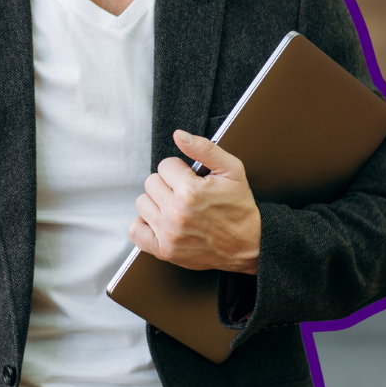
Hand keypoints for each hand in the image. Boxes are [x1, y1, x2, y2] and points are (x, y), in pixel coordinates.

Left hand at [128, 130, 260, 273]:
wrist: (249, 247)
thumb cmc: (240, 208)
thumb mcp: (232, 171)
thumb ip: (204, 148)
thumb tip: (179, 135)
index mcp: (191, 191)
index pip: (165, 165)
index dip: (180, 170)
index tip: (192, 179)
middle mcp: (177, 213)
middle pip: (151, 182)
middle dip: (167, 184)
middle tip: (185, 194)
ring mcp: (169, 234)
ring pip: (142, 203)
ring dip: (156, 203)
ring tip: (175, 207)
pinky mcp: (164, 250)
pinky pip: (136, 231)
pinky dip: (144, 225)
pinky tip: (160, 221)